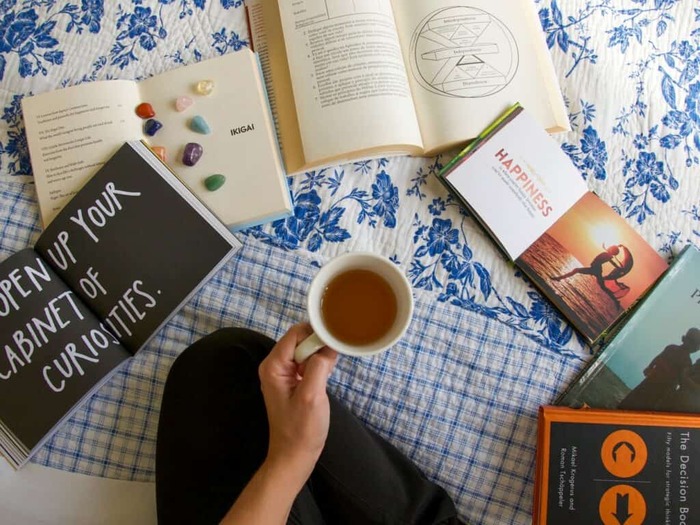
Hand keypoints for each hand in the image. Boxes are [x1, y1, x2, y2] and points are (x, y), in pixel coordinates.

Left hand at [258, 323, 337, 485]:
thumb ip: (318, 366)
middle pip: (300, 340)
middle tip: (335, 357)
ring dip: (320, 355)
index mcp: (273, 366)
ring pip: (305, 351)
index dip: (315, 333)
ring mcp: (283, 374)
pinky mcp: (292, 381)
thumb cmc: (301, 429)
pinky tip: (327, 374)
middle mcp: (274, 366)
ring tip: (332, 367)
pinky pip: (307, 362)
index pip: (295, 334)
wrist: (294, 456)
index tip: (335, 338)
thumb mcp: (312, 395)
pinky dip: (319, 364)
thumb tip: (328, 345)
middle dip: (319, 345)